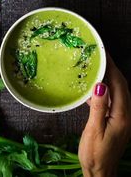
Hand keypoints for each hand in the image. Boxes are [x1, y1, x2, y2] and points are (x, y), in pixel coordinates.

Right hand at [79, 53, 130, 176]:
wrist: (100, 172)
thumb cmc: (95, 154)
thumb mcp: (94, 131)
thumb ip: (99, 108)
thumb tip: (101, 85)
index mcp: (121, 116)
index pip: (119, 85)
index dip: (112, 68)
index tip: (104, 54)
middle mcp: (125, 115)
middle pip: (122, 86)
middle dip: (113, 69)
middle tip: (100, 56)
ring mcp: (122, 118)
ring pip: (118, 91)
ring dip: (110, 77)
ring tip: (97, 66)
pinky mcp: (116, 120)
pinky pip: (113, 99)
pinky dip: (106, 89)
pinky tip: (95, 86)